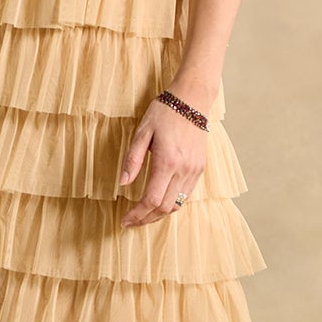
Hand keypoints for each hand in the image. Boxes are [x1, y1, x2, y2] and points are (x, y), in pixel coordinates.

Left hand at [118, 96, 208, 227]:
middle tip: (131, 221)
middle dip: (146, 219)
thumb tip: (122, 184)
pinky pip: (186, 195)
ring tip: (143, 215)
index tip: (124, 220)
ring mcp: (194, 170)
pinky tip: (160, 202)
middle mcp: (183, 170)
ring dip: (159, 215)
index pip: (151, 200)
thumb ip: (132, 159)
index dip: (137, 214)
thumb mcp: (142, 131)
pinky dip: (171, 204)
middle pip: (164, 208)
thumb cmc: (164, 112)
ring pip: (177, 205)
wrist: (192, 100)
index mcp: (167, 161)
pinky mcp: (200, 169)